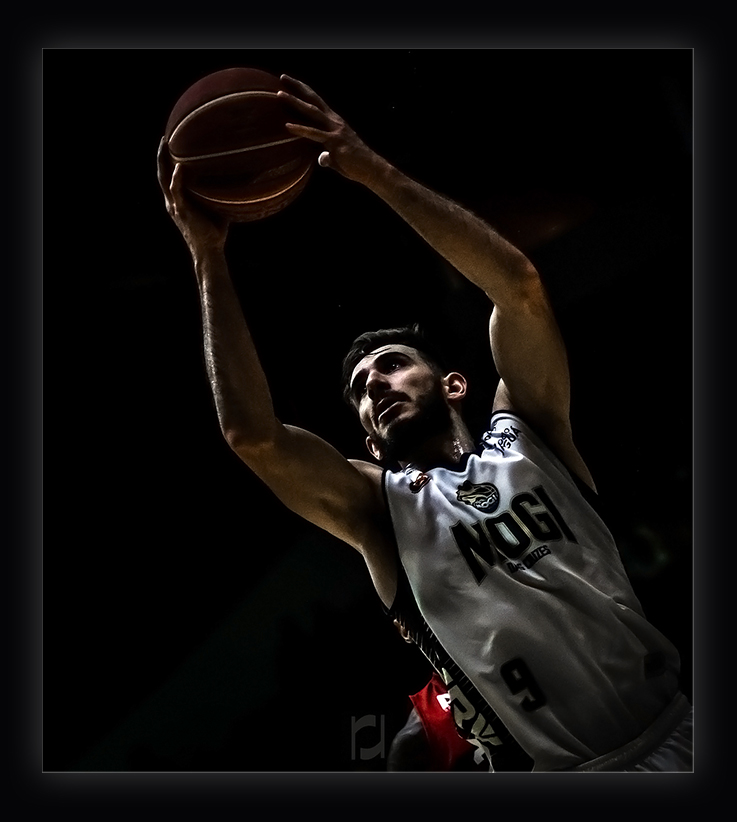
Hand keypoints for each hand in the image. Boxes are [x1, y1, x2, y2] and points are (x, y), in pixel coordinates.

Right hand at [157, 137, 229, 258]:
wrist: (210, 249)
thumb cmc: (216, 230)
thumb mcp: (217, 206)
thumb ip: (222, 192)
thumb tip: (245, 178)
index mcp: (179, 199)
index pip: (170, 176)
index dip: (168, 160)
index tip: (171, 143)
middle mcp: (173, 201)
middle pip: (162, 173)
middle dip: (161, 155)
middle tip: (164, 138)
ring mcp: (175, 205)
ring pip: (164, 179)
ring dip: (163, 161)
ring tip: (165, 145)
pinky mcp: (181, 211)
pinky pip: (176, 191)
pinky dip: (177, 179)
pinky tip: (180, 168)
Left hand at [278, 75, 382, 185]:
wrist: (371, 169)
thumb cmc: (355, 165)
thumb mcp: (338, 158)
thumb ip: (328, 155)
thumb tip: (322, 159)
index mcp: (334, 122)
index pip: (317, 103)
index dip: (304, 92)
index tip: (290, 83)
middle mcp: (334, 122)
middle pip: (313, 100)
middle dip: (298, 87)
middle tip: (283, 77)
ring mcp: (335, 130)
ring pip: (312, 112)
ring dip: (295, 101)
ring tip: (279, 94)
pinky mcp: (334, 142)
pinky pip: (314, 134)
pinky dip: (300, 129)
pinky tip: (288, 126)